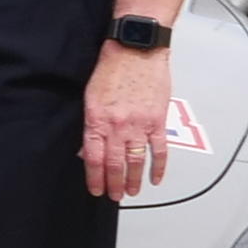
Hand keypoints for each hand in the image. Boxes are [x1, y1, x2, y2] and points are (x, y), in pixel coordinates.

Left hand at [83, 39, 177, 200]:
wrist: (136, 50)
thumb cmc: (112, 69)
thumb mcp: (90, 96)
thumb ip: (91, 123)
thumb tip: (88, 147)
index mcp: (97, 119)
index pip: (94, 157)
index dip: (94, 177)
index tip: (95, 190)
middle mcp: (118, 125)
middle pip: (115, 163)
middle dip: (113, 184)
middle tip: (114, 197)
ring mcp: (139, 124)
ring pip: (136, 161)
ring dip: (133, 180)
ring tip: (131, 192)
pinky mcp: (157, 120)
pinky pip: (159, 150)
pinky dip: (158, 167)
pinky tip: (155, 178)